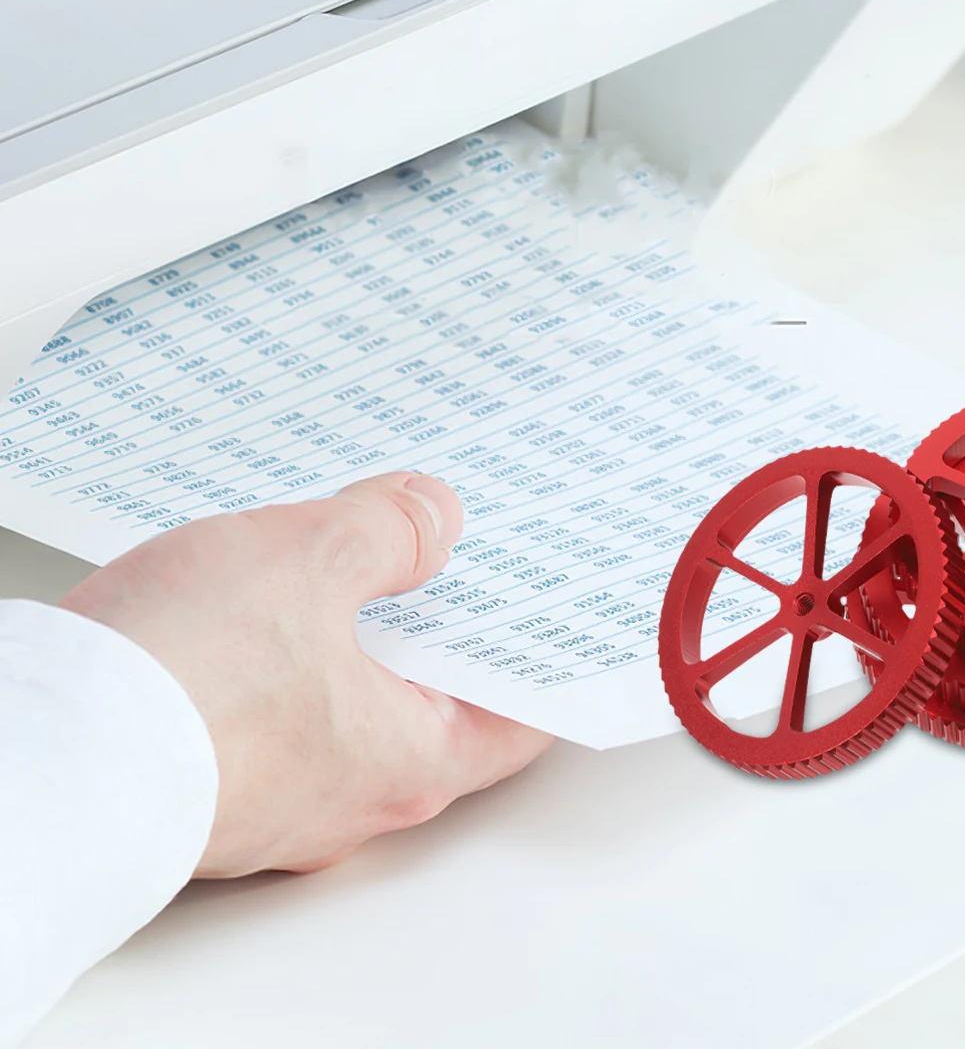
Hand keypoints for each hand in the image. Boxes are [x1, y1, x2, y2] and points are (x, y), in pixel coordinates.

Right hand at [61, 473, 550, 876]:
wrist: (40, 754)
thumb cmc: (182, 677)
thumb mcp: (314, 557)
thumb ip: (390, 529)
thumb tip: (433, 517)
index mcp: (408, 760)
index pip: (519, 720)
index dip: (540, 655)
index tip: (555, 609)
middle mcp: (348, 804)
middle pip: (431, 707)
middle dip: (439, 626)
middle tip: (452, 555)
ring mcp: (272, 805)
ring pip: (342, 710)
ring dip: (352, 639)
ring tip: (351, 558)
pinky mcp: (205, 789)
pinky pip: (269, 719)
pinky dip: (282, 661)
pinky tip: (259, 602)